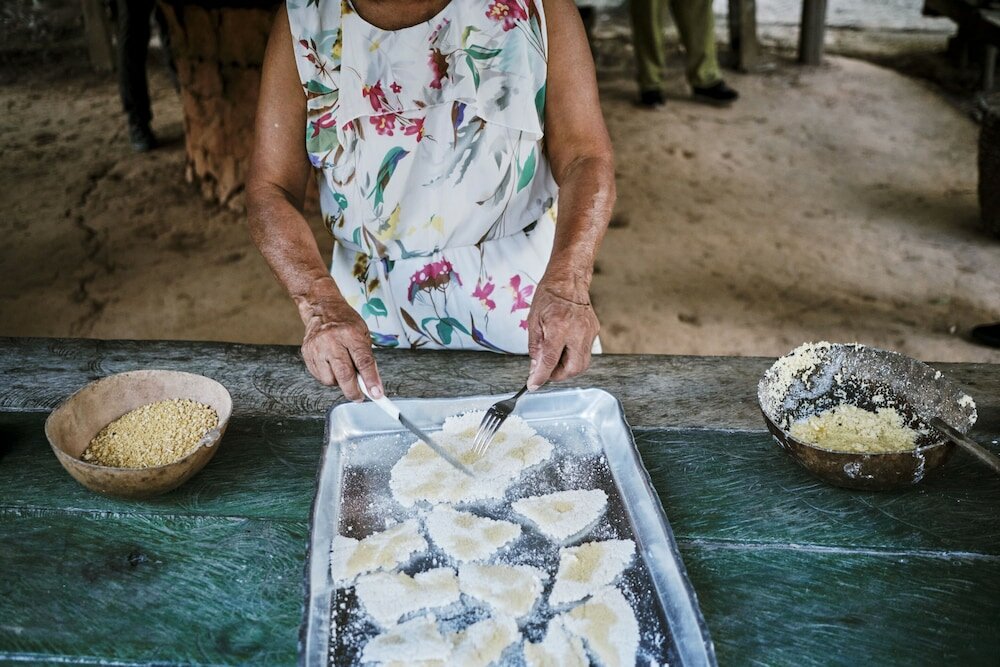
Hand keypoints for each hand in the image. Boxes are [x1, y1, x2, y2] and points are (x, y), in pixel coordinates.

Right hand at [298, 280, 381, 401]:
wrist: (321, 308)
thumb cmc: (345, 322)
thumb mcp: (363, 334)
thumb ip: (367, 359)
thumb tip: (372, 383)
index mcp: (350, 333)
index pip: (363, 361)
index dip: (371, 380)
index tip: (377, 394)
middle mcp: (332, 340)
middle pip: (344, 374)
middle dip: (353, 391)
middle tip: (359, 397)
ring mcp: (317, 347)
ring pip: (330, 379)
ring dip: (339, 382)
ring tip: (342, 369)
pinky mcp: (307, 353)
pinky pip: (319, 376)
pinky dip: (328, 376)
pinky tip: (331, 366)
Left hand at [525, 278, 599, 389]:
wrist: (569, 280)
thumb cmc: (549, 296)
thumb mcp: (533, 321)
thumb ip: (535, 348)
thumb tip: (535, 369)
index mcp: (559, 327)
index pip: (550, 361)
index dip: (541, 376)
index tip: (534, 385)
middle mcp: (577, 331)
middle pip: (573, 369)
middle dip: (558, 376)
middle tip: (546, 371)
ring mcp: (589, 332)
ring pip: (582, 364)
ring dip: (567, 368)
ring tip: (554, 359)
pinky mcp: (594, 331)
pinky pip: (585, 353)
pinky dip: (573, 357)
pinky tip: (564, 348)